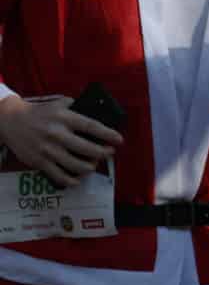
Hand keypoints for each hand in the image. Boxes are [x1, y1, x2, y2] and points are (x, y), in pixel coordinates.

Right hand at [0, 94, 122, 187]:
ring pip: (74, 165)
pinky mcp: (39, 161)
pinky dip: (70, 180)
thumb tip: (98, 111)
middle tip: (109, 152)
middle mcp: (57, 134)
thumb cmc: (41, 112)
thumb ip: (77, 107)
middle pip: (86, 148)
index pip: (91, 126)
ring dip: (88, 167)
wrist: (12, 121)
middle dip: (102, 153)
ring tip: (94, 165)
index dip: (107, 134)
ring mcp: (48, 150)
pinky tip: (77, 180)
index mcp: (64, 118)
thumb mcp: (60, 103)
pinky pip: (57, 175)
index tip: (119, 140)